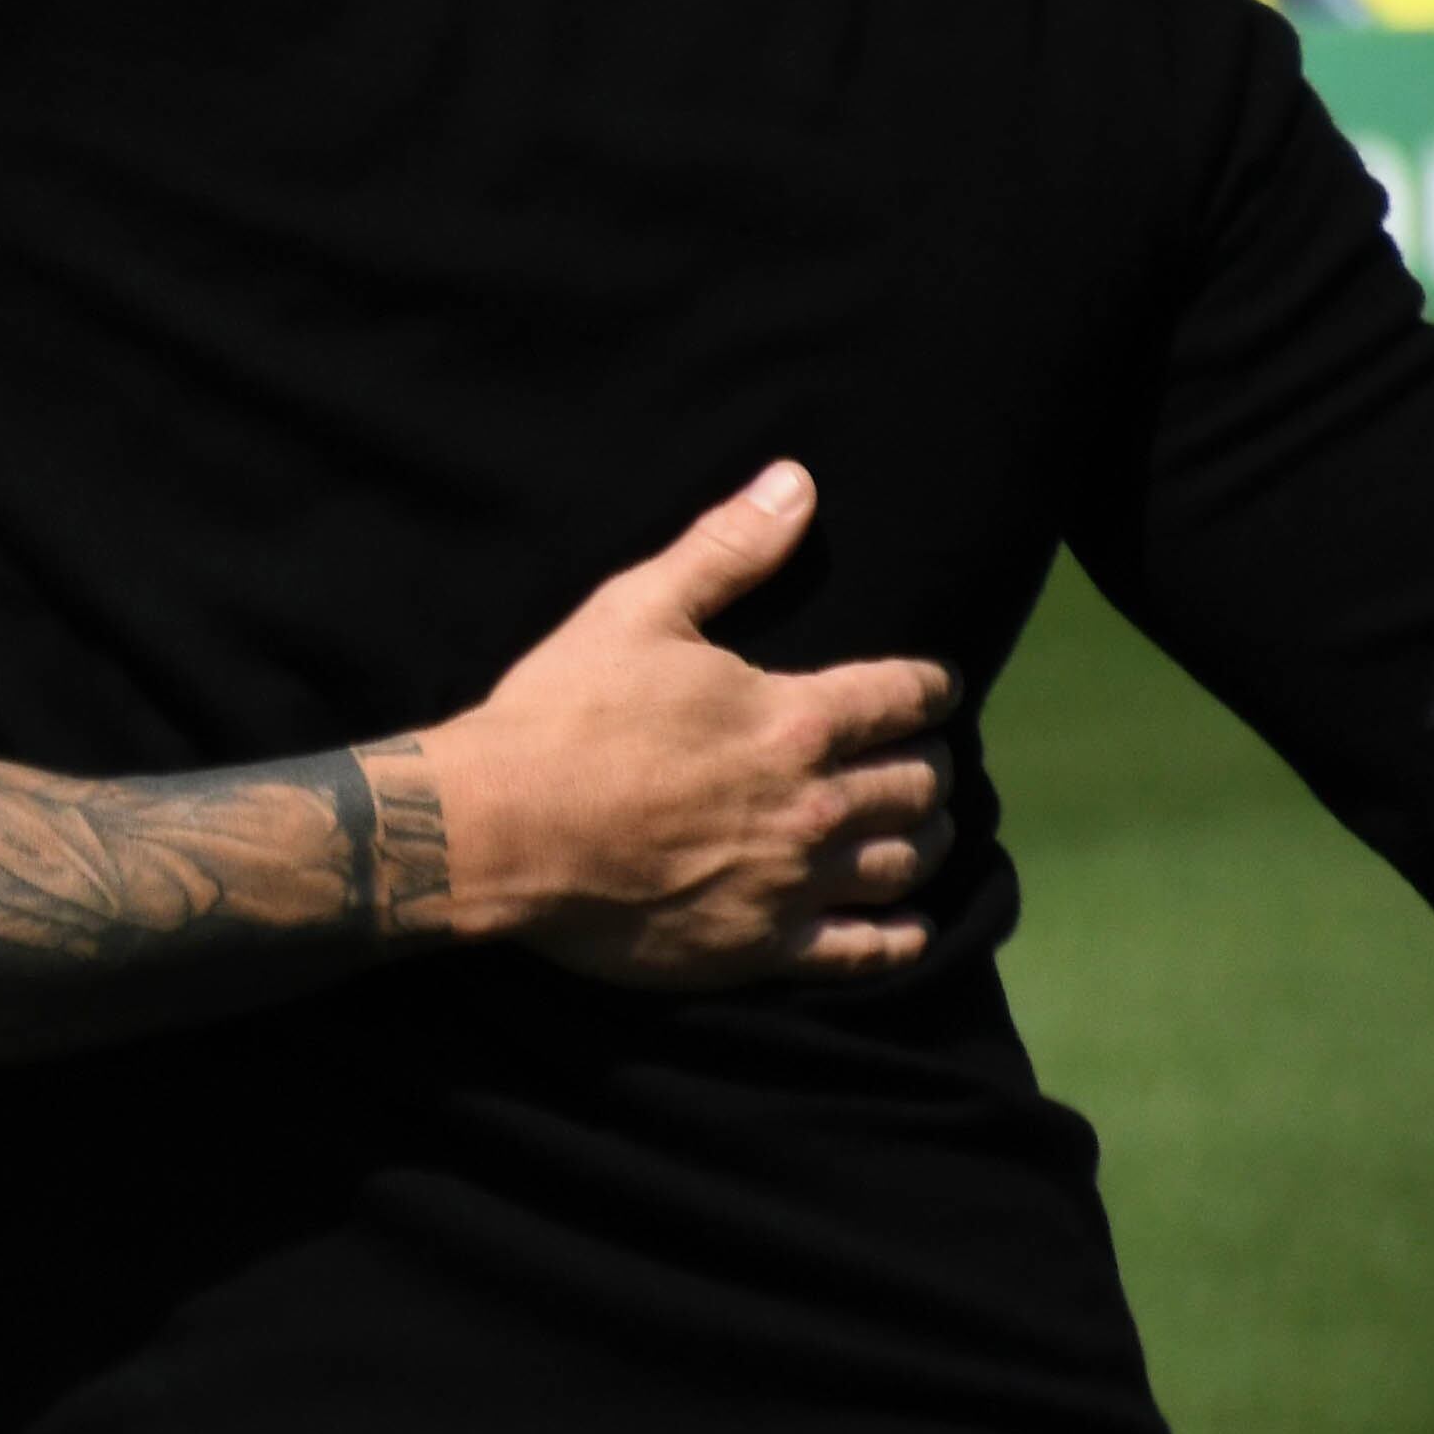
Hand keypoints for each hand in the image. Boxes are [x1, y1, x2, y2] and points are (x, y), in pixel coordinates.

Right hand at [412, 461, 959, 985]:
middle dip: (930, 766)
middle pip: (917, 786)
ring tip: (922, 829)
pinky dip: (900, 940)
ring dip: (925, 839)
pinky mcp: (761, 948)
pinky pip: (863, 952)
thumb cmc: (563, 714)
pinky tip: (910, 928)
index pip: (902, 698)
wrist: (499, 829)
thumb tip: (797, 481)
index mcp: (795, 720)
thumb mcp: (637, 610)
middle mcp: (814, 806)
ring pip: (903, 863)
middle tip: (923, 759)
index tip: (934, 687)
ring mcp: (792, 884)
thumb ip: (726, 549)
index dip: (929, 687)